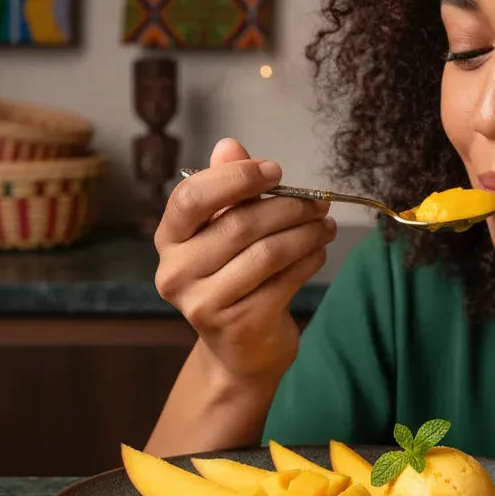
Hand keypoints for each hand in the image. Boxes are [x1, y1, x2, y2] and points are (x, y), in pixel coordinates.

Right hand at [154, 138, 335, 380]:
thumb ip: (228, 189)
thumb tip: (229, 144)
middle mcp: (176, 273)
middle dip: (288, 207)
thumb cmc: (234, 280)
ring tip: (326, 226)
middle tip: (318, 202)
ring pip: (267, 252)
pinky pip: (285, 280)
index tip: (276, 171)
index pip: (192, 197)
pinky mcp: (238, 325)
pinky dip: (309, 260)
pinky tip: (318, 252)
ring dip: (306, 233)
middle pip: (240, 224)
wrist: (239, 351)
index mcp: (169, 241)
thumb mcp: (225, 231)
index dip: (236, 178)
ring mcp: (204, 304)